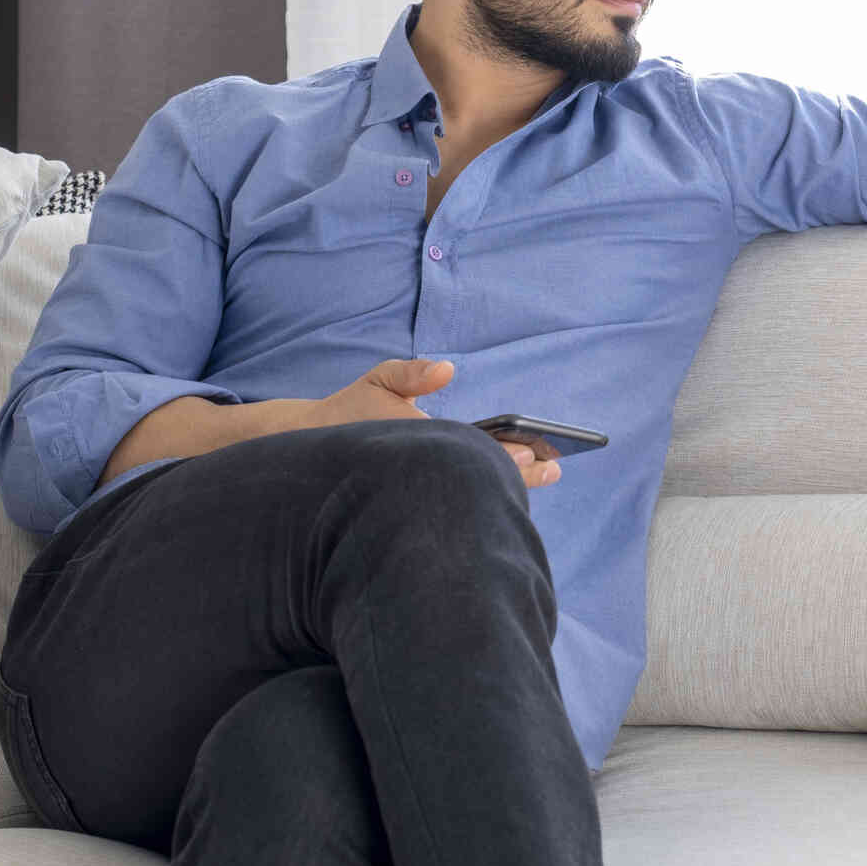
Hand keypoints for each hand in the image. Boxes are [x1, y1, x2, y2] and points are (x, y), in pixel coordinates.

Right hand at [306, 358, 563, 487]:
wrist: (312, 447)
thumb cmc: (351, 409)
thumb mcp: (378, 380)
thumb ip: (411, 374)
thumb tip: (447, 370)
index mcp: (419, 441)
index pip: (471, 449)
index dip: (503, 453)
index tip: (531, 452)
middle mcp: (425, 468)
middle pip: (480, 474)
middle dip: (518, 474)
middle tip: (554, 469)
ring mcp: (423, 484)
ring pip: (473, 489)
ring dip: (508, 485)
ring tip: (545, 473)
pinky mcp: (418, 493)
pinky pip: (458, 495)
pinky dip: (486, 489)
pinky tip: (511, 482)